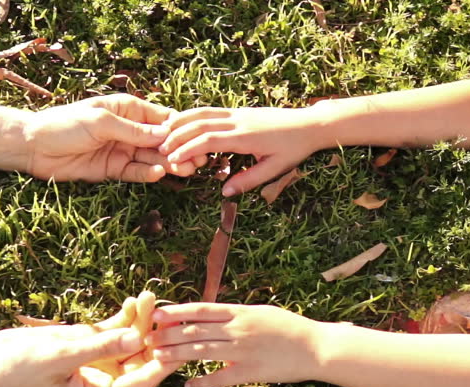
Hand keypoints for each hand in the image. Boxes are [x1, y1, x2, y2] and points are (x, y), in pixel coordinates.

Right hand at [0, 292, 183, 386]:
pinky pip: (114, 330)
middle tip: (168, 312)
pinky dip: (124, 316)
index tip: (180, 341)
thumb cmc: (18, 368)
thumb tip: (138, 338)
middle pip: (140, 359)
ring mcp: (98, 362)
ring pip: (129, 341)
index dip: (163, 361)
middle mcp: (104, 382)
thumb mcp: (61, 356)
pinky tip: (134, 299)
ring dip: (140, 320)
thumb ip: (100, 346)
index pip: (142, 381)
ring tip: (149, 296)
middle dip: (154, 334)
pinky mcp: (89, 344)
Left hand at [24, 94, 189, 181]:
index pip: (161, 118)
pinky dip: (149, 173)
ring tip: (185, 169)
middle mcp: (129, 129)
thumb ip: (133, 131)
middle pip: (162, 140)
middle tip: (199, 159)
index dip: (179, 129)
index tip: (195, 138)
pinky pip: (137, 172)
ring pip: (153, 157)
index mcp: (127, 109)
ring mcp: (123, 150)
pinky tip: (159, 173)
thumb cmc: (63, 124)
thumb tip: (165, 135)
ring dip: (169, 163)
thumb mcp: (101, 122)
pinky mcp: (114, 169)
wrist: (33, 147)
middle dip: (180, 149)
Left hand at [146, 303, 320, 386]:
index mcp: (241, 313)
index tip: (157, 313)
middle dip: (169, 334)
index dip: (177, 311)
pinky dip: (203, 382)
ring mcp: (243, 351)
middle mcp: (239, 329)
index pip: (202, 309)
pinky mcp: (251, 371)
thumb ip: (237, 314)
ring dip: (177, 355)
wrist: (315, 347)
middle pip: (196, 330)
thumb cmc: (289, 328)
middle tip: (147, 337)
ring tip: (157, 358)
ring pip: (203, 351)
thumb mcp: (261, 313)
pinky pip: (221, 378)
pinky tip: (188, 386)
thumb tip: (214, 312)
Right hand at [159, 107, 326, 195]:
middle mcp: (238, 121)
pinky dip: (193, 116)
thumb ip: (249, 180)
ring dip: (181, 122)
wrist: (309, 124)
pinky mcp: (239, 111)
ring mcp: (237, 113)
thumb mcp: (275, 169)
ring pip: (202, 112)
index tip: (172, 159)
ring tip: (164, 133)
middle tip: (160, 149)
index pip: (207, 140)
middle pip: (199, 124)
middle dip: (177, 135)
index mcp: (244, 137)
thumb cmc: (294, 148)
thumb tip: (225, 192)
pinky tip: (182, 124)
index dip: (187, 149)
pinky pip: (211, 111)